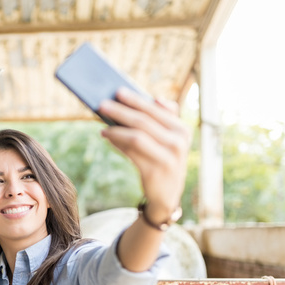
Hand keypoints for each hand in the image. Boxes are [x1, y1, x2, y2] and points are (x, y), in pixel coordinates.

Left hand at [98, 88, 191, 220]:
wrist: (167, 194)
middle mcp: (179, 142)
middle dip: (121, 111)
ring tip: (102, 124)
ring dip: (116, 128)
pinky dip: (117, 142)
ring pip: (136, 136)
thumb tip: (136, 101)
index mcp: (182, 129)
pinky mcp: (155, 171)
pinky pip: (131, 152)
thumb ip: (158, 119)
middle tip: (102, 104)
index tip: (118, 91)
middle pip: (144, 121)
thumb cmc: (162, 159)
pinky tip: (107, 137)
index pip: (156, 110)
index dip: (136, 100)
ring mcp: (168, 158)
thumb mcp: (166, 139)